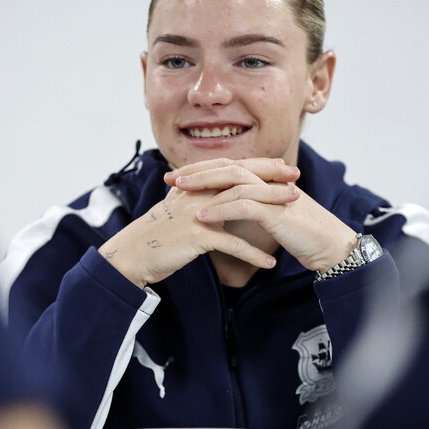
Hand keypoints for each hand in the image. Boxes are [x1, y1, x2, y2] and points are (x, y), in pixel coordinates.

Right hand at [99, 160, 299, 287]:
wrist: (132, 253)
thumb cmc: (158, 234)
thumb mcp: (181, 209)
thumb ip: (202, 199)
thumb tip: (224, 197)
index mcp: (194, 184)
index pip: (232, 167)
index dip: (259, 165)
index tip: (283, 167)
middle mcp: (196, 192)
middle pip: (240, 179)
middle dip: (271, 179)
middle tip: (296, 181)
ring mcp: (196, 212)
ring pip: (240, 204)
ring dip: (270, 207)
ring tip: (293, 212)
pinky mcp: (195, 236)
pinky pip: (230, 243)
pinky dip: (251, 253)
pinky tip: (269, 263)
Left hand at [168, 158, 358, 272]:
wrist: (330, 244)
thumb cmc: (303, 233)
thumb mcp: (273, 215)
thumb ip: (253, 208)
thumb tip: (229, 210)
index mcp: (266, 179)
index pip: (229, 166)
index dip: (202, 169)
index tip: (177, 176)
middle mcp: (268, 180)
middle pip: (226, 167)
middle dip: (195, 171)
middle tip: (170, 178)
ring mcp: (273, 193)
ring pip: (232, 181)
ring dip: (203, 185)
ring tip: (179, 193)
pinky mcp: (276, 211)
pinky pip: (243, 205)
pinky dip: (220, 210)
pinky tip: (201, 217)